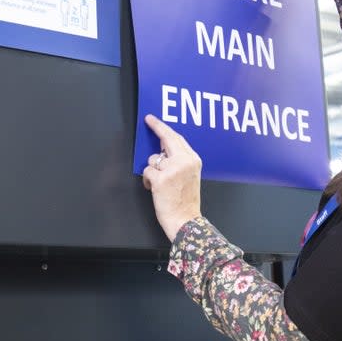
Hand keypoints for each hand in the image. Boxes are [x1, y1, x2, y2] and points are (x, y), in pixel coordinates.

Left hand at [142, 114, 202, 240]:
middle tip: (149, 121)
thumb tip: (163, 149)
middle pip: (167, 138)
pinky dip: (147, 179)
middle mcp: (184, 161)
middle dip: (156, 128)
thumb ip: (180, 161)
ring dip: (152, 169)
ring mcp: (172, 169)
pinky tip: (153, 188)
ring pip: (153, 158)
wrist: (185, 220)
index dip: (164, 128)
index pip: (177, 138)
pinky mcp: (161, 179)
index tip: (154, 120)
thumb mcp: (190, 175)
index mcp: (193, 160)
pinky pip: (147, 171)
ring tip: (159, 182)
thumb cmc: (186, 201)